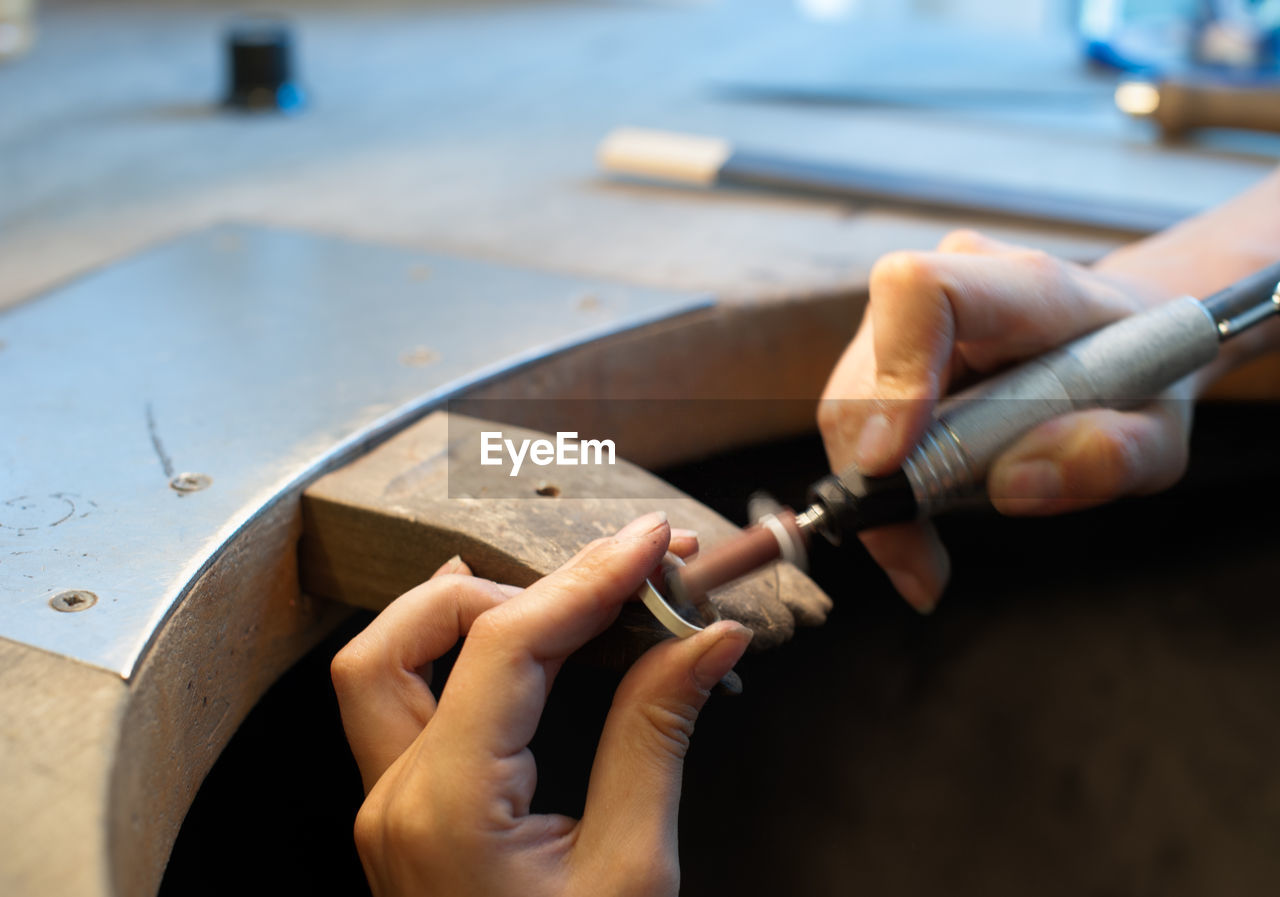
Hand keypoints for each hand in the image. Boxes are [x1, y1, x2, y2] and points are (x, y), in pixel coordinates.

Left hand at [331, 511, 752, 896]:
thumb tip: (704, 639)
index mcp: (447, 809)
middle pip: (407, 637)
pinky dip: (453, 653)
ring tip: (554, 588)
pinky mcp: (401, 814)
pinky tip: (507, 635)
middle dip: (509, 583)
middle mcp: (394, 799)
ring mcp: (386, 809)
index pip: (506, 646)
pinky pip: (401, 704)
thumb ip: (654, 735)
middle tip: (606, 575)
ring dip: (463, 609)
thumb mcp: (631, 869)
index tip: (650, 548)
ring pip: (382, 664)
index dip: (586, 581)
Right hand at [818, 230, 1191, 612]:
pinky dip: (875, 490)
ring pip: (846, 410)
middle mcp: (948, 283)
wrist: (1121, 341)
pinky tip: (914, 530)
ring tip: (923, 558)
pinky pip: (852, 426)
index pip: (922, 294)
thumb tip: (1017, 483)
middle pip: (865, 377)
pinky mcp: (882, 352)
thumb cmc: (1139, 378)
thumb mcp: (1160, 433)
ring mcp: (904, 316)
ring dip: (874, 493)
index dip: (894, 375)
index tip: (892, 461)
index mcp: (1023, 287)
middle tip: (917, 563)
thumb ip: (1114, 454)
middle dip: (876, 478)